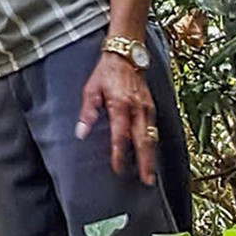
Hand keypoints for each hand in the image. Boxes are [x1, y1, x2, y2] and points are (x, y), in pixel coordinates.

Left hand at [76, 50, 157, 185]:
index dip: (119, 153)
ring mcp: (147, 108)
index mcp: (120, 104)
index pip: (120, 135)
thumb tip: (81, 133)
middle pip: (143, 141)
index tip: (118, 168)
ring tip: (151, 174)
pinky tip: (151, 154)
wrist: (126, 54)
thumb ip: (87, 112)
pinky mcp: (152, 106)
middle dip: (146, 162)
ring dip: (151, 156)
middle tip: (147, 181)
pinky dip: (153, 144)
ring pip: (152, 137)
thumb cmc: (106, 72)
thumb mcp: (91, 89)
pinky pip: (154, 129)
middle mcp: (137, 108)